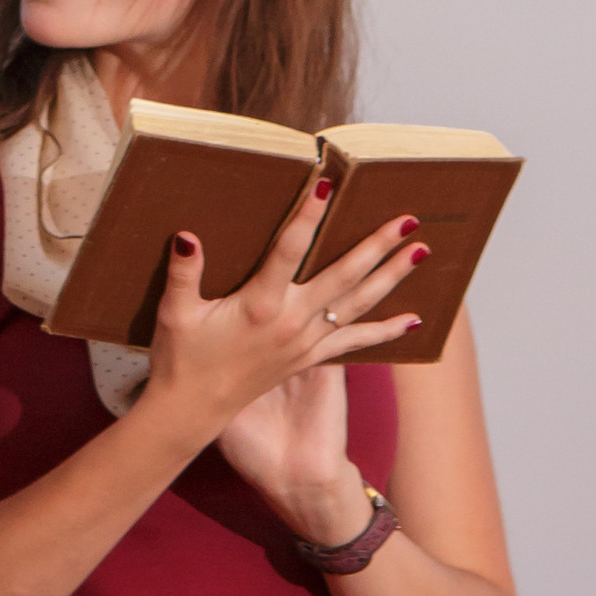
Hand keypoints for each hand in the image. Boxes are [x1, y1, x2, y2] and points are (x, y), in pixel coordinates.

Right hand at [143, 181, 423, 527]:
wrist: (192, 411)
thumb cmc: (181, 358)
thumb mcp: (175, 313)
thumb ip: (183, 273)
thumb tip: (187, 235)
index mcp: (259, 305)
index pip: (289, 251)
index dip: (307, 217)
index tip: (328, 185)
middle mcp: (292, 322)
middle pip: (343, 276)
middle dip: (376, 246)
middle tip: (407, 219)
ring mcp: (305, 343)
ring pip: (358, 305)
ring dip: (391, 278)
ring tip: (419, 253)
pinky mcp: (308, 359)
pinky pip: (354, 342)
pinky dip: (384, 331)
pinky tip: (413, 320)